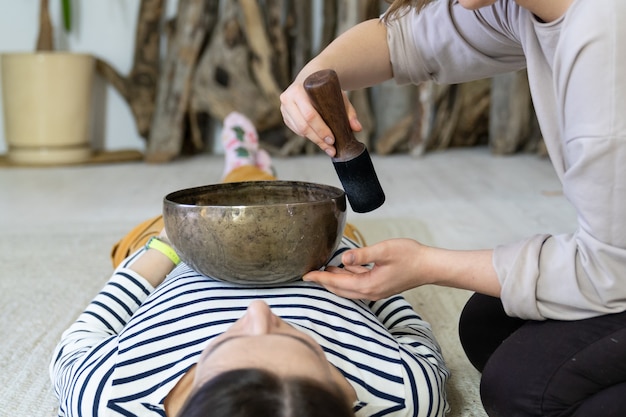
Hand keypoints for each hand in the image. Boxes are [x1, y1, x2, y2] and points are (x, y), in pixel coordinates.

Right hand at [280, 78, 361, 156]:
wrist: (311, 77)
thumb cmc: (325, 87)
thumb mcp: (338, 95)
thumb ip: (349, 112)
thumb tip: (357, 128)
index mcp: (299, 90)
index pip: (309, 115)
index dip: (321, 129)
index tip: (332, 139)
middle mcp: (288, 99)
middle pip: (303, 126)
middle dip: (318, 139)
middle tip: (331, 147)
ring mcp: (284, 108)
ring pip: (299, 130)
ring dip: (314, 140)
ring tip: (327, 147)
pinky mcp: (285, 116)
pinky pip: (296, 130)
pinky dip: (307, 137)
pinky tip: (318, 140)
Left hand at [303, 239, 428, 299]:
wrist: (429, 266)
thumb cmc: (410, 256)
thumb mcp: (384, 250)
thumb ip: (362, 254)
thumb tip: (342, 258)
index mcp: (367, 284)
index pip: (337, 282)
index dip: (319, 278)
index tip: (305, 275)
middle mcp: (369, 292)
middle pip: (339, 289)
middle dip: (323, 281)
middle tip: (309, 273)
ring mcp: (375, 291)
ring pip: (348, 287)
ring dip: (335, 279)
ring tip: (323, 268)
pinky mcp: (380, 286)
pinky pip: (358, 284)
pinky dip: (348, 276)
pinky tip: (345, 265)